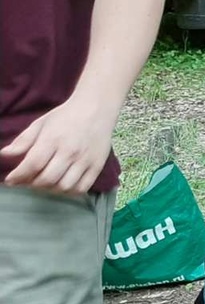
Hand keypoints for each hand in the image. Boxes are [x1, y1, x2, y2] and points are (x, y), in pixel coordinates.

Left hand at [1, 96, 116, 194]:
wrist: (95, 111)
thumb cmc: (65, 117)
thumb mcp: (41, 124)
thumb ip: (23, 140)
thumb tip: (4, 154)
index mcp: (52, 139)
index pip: (33, 163)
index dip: (19, 175)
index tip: (10, 181)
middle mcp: (69, 152)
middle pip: (48, 178)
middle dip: (32, 184)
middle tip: (26, 182)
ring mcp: (85, 161)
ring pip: (64, 186)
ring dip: (50, 190)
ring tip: (43, 184)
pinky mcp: (97, 167)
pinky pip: (82, 188)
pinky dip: (69, 192)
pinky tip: (61, 187)